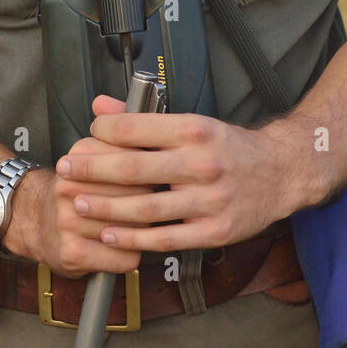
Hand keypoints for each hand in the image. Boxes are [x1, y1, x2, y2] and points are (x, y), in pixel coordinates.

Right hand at [3, 134, 144, 276]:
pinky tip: (122, 248)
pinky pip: (123, 258)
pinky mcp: (71, 252)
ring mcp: (68, 221)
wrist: (32, 218)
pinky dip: (130, 256)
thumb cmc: (74, 187)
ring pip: (132, 228)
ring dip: (142, 231)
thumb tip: (154, 136)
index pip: (134, 161)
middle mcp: (69, 187)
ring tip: (135, 225)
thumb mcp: (92, 154)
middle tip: (149, 204)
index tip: (152, 176)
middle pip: (137, 194)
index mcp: (80, 157)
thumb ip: (122, 139)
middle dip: (150, 201)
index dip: (150, 172)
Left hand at [54, 96, 297, 253]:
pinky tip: (109, 234)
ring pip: (145, 208)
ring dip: (105, 207)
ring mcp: (209, 200)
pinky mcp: (214, 231)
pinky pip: (164, 239)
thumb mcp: (193, 122)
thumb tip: (99, 107)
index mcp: (194, 130)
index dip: (103, 132)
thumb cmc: (230, 146)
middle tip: (65, 170)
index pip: (137, 128)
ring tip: (78, 203)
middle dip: (91, 170)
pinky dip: (132, 240)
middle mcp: (201, 163)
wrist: (282, 172)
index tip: (86, 135)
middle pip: (133, 168)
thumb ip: (142, 117)